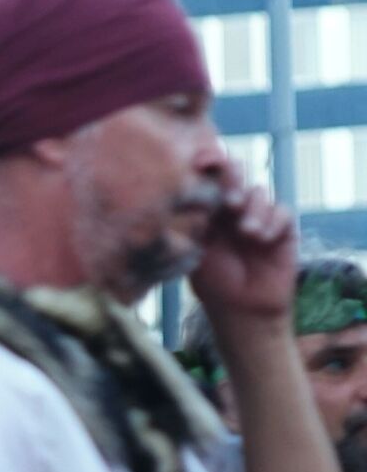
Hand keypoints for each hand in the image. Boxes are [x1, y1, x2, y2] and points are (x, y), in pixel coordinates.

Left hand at [189, 179, 296, 326]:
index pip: (210, 177)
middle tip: (228, 200)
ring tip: (246, 232)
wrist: (243, 309)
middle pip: (237, 174)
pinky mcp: (283, 228)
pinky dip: (273, 222)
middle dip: (233, 179)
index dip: (209, 165)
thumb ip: (196, 221)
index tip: (203, 162)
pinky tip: (263, 239)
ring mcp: (259, 215)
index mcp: (208, 208)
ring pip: (259, 192)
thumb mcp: (197, 249)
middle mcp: (233, 207)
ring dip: (253, 208)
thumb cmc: (213, 282)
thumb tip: (188, 192)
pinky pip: (283, 212)